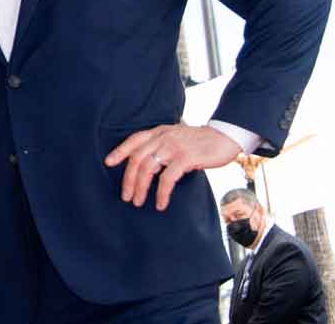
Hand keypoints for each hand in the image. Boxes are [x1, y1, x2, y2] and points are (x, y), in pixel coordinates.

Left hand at [104, 123, 240, 210]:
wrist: (226, 136)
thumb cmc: (201, 141)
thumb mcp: (177, 137)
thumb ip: (163, 145)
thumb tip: (149, 164)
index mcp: (159, 131)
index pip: (134, 140)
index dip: (119, 151)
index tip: (108, 163)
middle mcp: (163, 137)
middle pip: (137, 158)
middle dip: (128, 179)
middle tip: (125, 196)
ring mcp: (173, 147)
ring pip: (147, 168)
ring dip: (140, 187)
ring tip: (137, 201)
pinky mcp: (185, 158)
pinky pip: (167, 179)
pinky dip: (161, 193)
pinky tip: (160, 203)